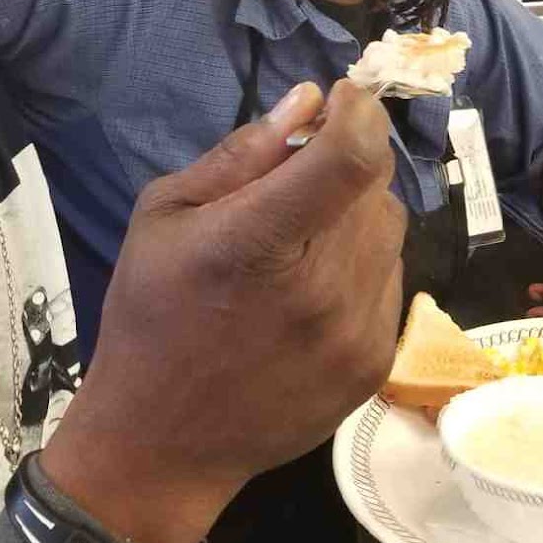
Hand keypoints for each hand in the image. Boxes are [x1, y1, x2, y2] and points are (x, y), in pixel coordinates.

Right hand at [42, 79, 403, 542]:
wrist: (161, 443)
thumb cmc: (151, 317)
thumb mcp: (164, 217)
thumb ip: (240, 156)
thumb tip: (307, 100)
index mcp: (256, 244)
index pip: (351, 158)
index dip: (360, 112)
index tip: (344, 99)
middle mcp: (321, 289)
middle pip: (374, 187)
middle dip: (343, 166)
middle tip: (295, 184)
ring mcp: (356, 333)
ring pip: (389, 229)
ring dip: (355, 216)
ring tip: (299, 242)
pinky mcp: (376, 364)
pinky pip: (390, 279)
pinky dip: (361, 265)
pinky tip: (312, 289)